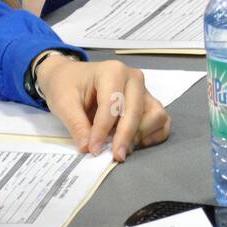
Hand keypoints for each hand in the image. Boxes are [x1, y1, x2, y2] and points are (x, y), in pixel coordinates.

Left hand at [35, 54, 170, 161]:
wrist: (70, 76)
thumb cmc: (67, 85)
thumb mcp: (64, 103)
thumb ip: (77, 125)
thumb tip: (88, 148)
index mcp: (112, 71)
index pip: (112, 105)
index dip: (103, 130)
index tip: (93, 149)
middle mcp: (133, 78)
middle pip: (137, 111)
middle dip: (125, 136)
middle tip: (114, 156)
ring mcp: (144, 91)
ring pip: (156, 116)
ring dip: (141, 135)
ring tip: (121, 147)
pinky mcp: (148, 103)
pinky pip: (162, 121)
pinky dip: (154, 135)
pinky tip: (136, 144)